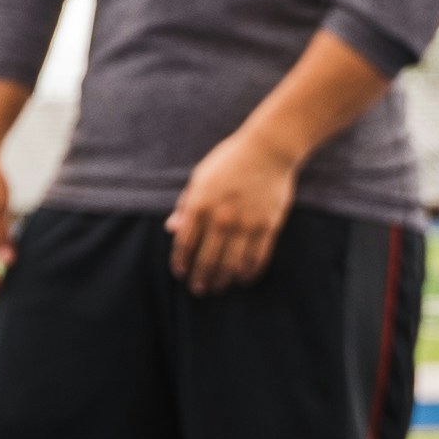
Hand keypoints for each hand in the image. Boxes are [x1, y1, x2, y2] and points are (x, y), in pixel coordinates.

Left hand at [165, 128, 297, 292]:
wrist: (268, 149)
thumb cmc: (229, 161)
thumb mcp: (200, 178)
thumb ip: (185, 205)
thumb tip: (171, 229)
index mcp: (200, 204)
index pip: (185, 243)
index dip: (181, 262)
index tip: (180, 273)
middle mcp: (221, 218)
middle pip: (207, 259)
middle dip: (200, 278)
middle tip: (198, 289)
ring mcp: (246, 224)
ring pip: (231, 264)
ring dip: (222, 280)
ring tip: (217, 288)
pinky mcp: (268, 226)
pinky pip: (257, 258)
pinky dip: (248, 272)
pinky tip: (242, 279)